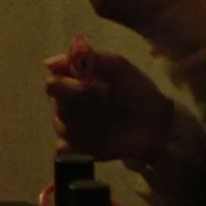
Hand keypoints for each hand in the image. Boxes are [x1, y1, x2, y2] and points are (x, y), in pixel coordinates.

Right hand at [44, 46, 173, 164]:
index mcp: (75, 82)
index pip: (53, 80)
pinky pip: (64, 147)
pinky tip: (95, 139)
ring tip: (106, 119)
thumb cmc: (137, 91)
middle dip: (76, 99)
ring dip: (81, 120)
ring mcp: (74, 127)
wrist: (157, 124)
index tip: (85, 82)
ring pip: (59, 123)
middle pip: (54, 102)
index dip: (65, 81)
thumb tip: (48, 62)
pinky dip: (74, 144)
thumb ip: (86, 57)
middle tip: (103, 98)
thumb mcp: (117, 65)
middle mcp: (70, 104)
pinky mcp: (80, 148)